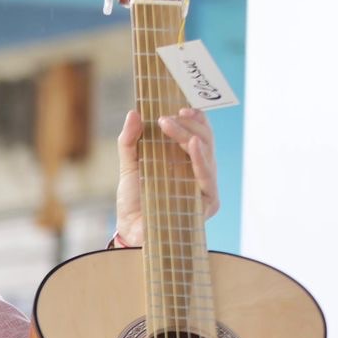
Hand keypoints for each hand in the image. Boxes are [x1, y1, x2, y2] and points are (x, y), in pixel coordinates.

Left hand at [114, 107, 218, 246]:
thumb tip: (133, 113)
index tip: (179, 106)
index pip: (197, 133)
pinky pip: (207, 178)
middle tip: (167, 117)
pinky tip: (194, 145)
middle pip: (204, 140)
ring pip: (207, 154)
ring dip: (190, 135)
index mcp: (185, 160)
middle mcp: (198, 171)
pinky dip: (201, 160)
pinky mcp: (207, 203)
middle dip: (188, 124)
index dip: (193, 118)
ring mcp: (204, 187)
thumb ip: (130, 141)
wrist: (130, 231)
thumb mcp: (129, 166)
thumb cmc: (134, 201)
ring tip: (174, 123)